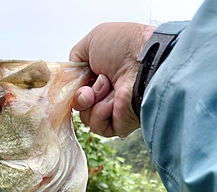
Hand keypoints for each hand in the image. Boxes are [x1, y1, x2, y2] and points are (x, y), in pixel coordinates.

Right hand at [69, 22, 154, 137]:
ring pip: (85, 116)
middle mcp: (108, 93)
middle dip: (81, 94)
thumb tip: (72, 73)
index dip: (74, 86)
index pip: (78, 88)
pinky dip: (100, 113)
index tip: (76, 79)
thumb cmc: (125, 47)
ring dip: (92, 101)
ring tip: (108, 88)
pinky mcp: (118, 125)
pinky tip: (112, 101)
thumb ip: (76, 56)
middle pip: (79, 104)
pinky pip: (97, 126)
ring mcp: (113, 110)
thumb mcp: (93, 40)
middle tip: (96, 84)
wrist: (144, 64)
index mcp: (102, 74)